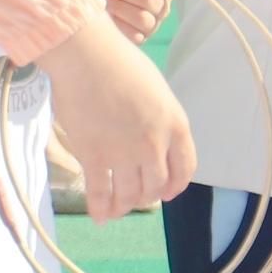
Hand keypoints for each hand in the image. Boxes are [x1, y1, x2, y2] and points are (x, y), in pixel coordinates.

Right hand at [40, 8, 191, 220]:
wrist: (87, 55)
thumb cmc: (119, 62)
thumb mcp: (156, 90)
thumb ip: (159, 119)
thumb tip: (153, 140)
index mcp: (175, 124)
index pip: (185, 168)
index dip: (175, 185)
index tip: (167, 192)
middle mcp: (154, 144)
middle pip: (156, 185)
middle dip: (147, 196)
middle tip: (136, 197)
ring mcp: (124, 152)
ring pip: (129, 194)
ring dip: (124, 206)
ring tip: (117, 209)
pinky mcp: (95, 156)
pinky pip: (100, 192)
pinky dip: (100, 209)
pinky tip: (99, 217)